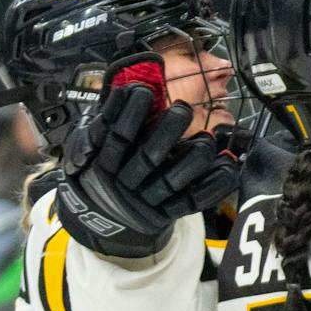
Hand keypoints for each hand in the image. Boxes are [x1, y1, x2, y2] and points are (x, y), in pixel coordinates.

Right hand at [57, 71, 238, 258]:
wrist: (97, 219)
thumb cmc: (94, 171)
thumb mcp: (83, 148)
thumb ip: (99, 124)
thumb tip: (123, 92)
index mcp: (103, 163)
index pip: (116, 135)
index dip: (128, 114)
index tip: (143, 91)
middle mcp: (126, 182)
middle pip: (148, 157)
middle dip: (166, 131)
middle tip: (183, 108)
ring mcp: (148, 200)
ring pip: (172, 180)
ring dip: (192, 158)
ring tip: (208, 138)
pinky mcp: (168, 213)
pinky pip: (192, 201)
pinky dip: (212, 185)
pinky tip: (228, 166)